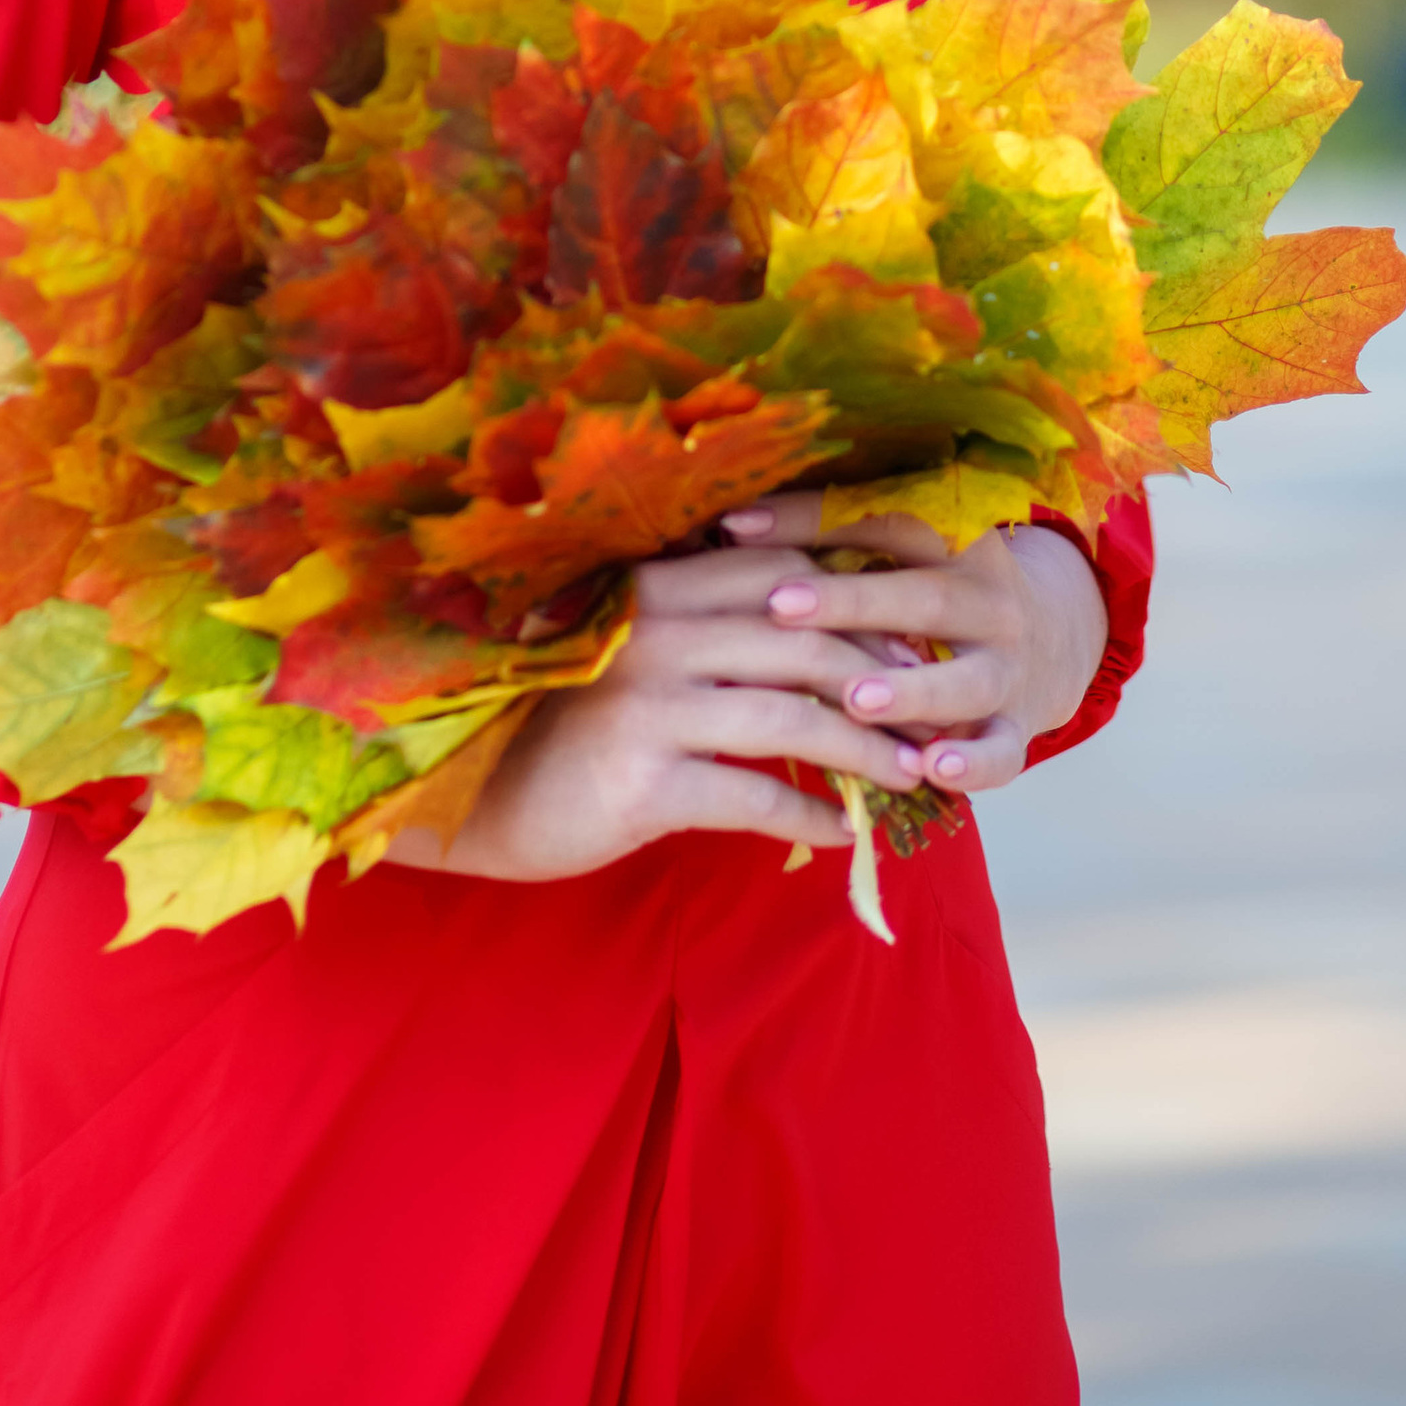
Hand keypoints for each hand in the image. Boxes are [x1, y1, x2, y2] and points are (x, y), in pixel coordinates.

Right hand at [393, 533, 944, 886]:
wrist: (471, 796)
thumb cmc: (560, 721)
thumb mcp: (627, 653)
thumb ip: (701, 629)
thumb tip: (813, 633)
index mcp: (653, 587)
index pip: (784, 575)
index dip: (857, 606)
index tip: (909, 644)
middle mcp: (653, 633)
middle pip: (804, 643)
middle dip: (881, 680)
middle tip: (933, 715)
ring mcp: (647, 707)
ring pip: (794, 721)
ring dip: (866, 752)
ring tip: (909, 776)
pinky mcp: (642, 784)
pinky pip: (754, 797)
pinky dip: (810, 814)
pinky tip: (843, 830)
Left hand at [728, 496, 1109, 801]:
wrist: (1050, 641)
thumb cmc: (931, 592)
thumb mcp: (899, 554)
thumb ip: (826, 540)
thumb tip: (718, 525)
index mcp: (953, 537)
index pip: (881, 518)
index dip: (809, 518)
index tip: (736, 525)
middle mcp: (987, 597)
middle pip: (923, 596)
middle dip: (851, 602)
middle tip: (781, 608)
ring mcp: (1008, 667)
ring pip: (965, 679)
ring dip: (910, 690)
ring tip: (854, 698)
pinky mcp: (1018, 727)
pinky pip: (1003, 751)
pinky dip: (972, 765)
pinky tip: (930, 769)